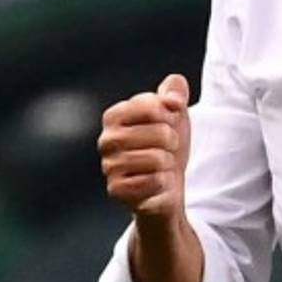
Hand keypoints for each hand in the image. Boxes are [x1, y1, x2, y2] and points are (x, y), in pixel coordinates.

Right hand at [99, 73, 190, 221]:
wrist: (167, 183)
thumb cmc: (167, 144)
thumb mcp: (175, 112)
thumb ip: (175, 91)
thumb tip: (174, 95)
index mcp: (115, 116)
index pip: (151, 105)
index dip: (170, 114)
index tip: (168, 121)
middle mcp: (106, 140)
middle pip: (159, 132)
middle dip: (172, 140)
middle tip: (167, 147)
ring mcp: (109, 166)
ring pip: (157, 159)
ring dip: (168, 163)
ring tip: (161, 165)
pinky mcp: (116, 189)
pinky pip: (153, 181)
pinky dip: (163, 182)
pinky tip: (156, 181)